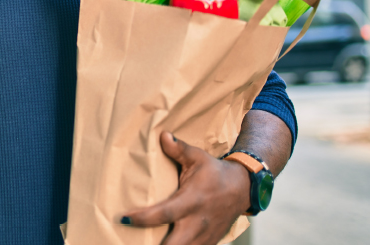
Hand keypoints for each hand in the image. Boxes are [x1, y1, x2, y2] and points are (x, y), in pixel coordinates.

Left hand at [122, 132, 250, 244]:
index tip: (126, 218)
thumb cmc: (216, 172)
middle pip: (175, 244)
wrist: (243, 188)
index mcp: (192, 200)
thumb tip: (163, 135)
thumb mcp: (198, 157)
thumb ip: (178, 149)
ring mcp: (205, 236)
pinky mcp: (209, 242)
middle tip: (133, 241)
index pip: (165, 213)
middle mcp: (198, 222)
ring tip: (144, 243)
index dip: (144, 218)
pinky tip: (163, 244)